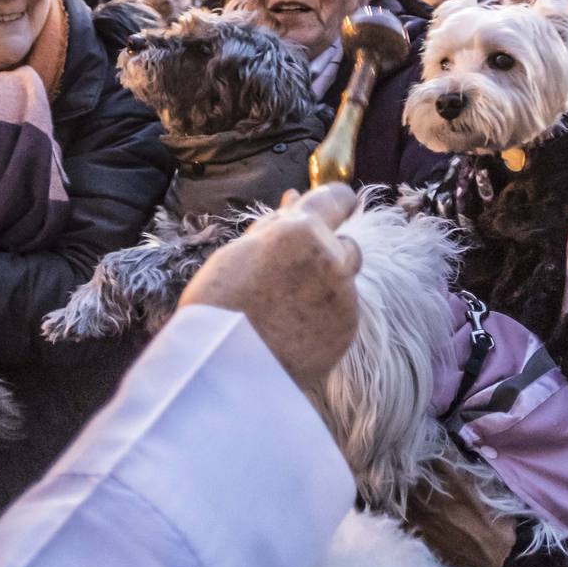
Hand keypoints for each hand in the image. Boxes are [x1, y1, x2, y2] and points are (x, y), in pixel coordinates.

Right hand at [180, 185, 362, 396]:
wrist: (223, 368)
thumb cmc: (220, 305)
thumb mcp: (240, 251)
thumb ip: (274, 226)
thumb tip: (294, 199)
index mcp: (301, 229)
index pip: (337, 198)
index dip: (334, 203)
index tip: (331, 209)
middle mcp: (332, 258)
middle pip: (348, 245)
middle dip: (327, 256)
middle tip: (291, 278)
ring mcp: (344, 297)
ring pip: (344, 284)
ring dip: (324, 290)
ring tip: (283, 312)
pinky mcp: (347, 331)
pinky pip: (341, 316)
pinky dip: (323, 321)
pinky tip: (292, 333)